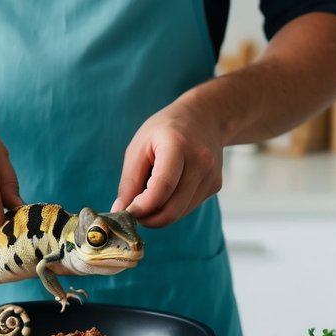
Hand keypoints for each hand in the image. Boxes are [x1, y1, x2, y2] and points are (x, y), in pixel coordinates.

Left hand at [112, 97, 223, 227]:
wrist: (205, 116)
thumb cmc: (166, 129)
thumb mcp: (140, 145)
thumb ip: (129, 180)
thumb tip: (120, 210)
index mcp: (178, 146)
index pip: (162, 187)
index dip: (143, 206)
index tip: (126, 212)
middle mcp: (200, 163)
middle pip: (173, 208)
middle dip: (149, 219)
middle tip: (133, 213)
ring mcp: (211, 176)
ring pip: (180, 213)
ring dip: (159, 215)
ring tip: (148, 198)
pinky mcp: (215, 186)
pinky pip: (188, 207)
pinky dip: (172, 207)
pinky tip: (167, 191)